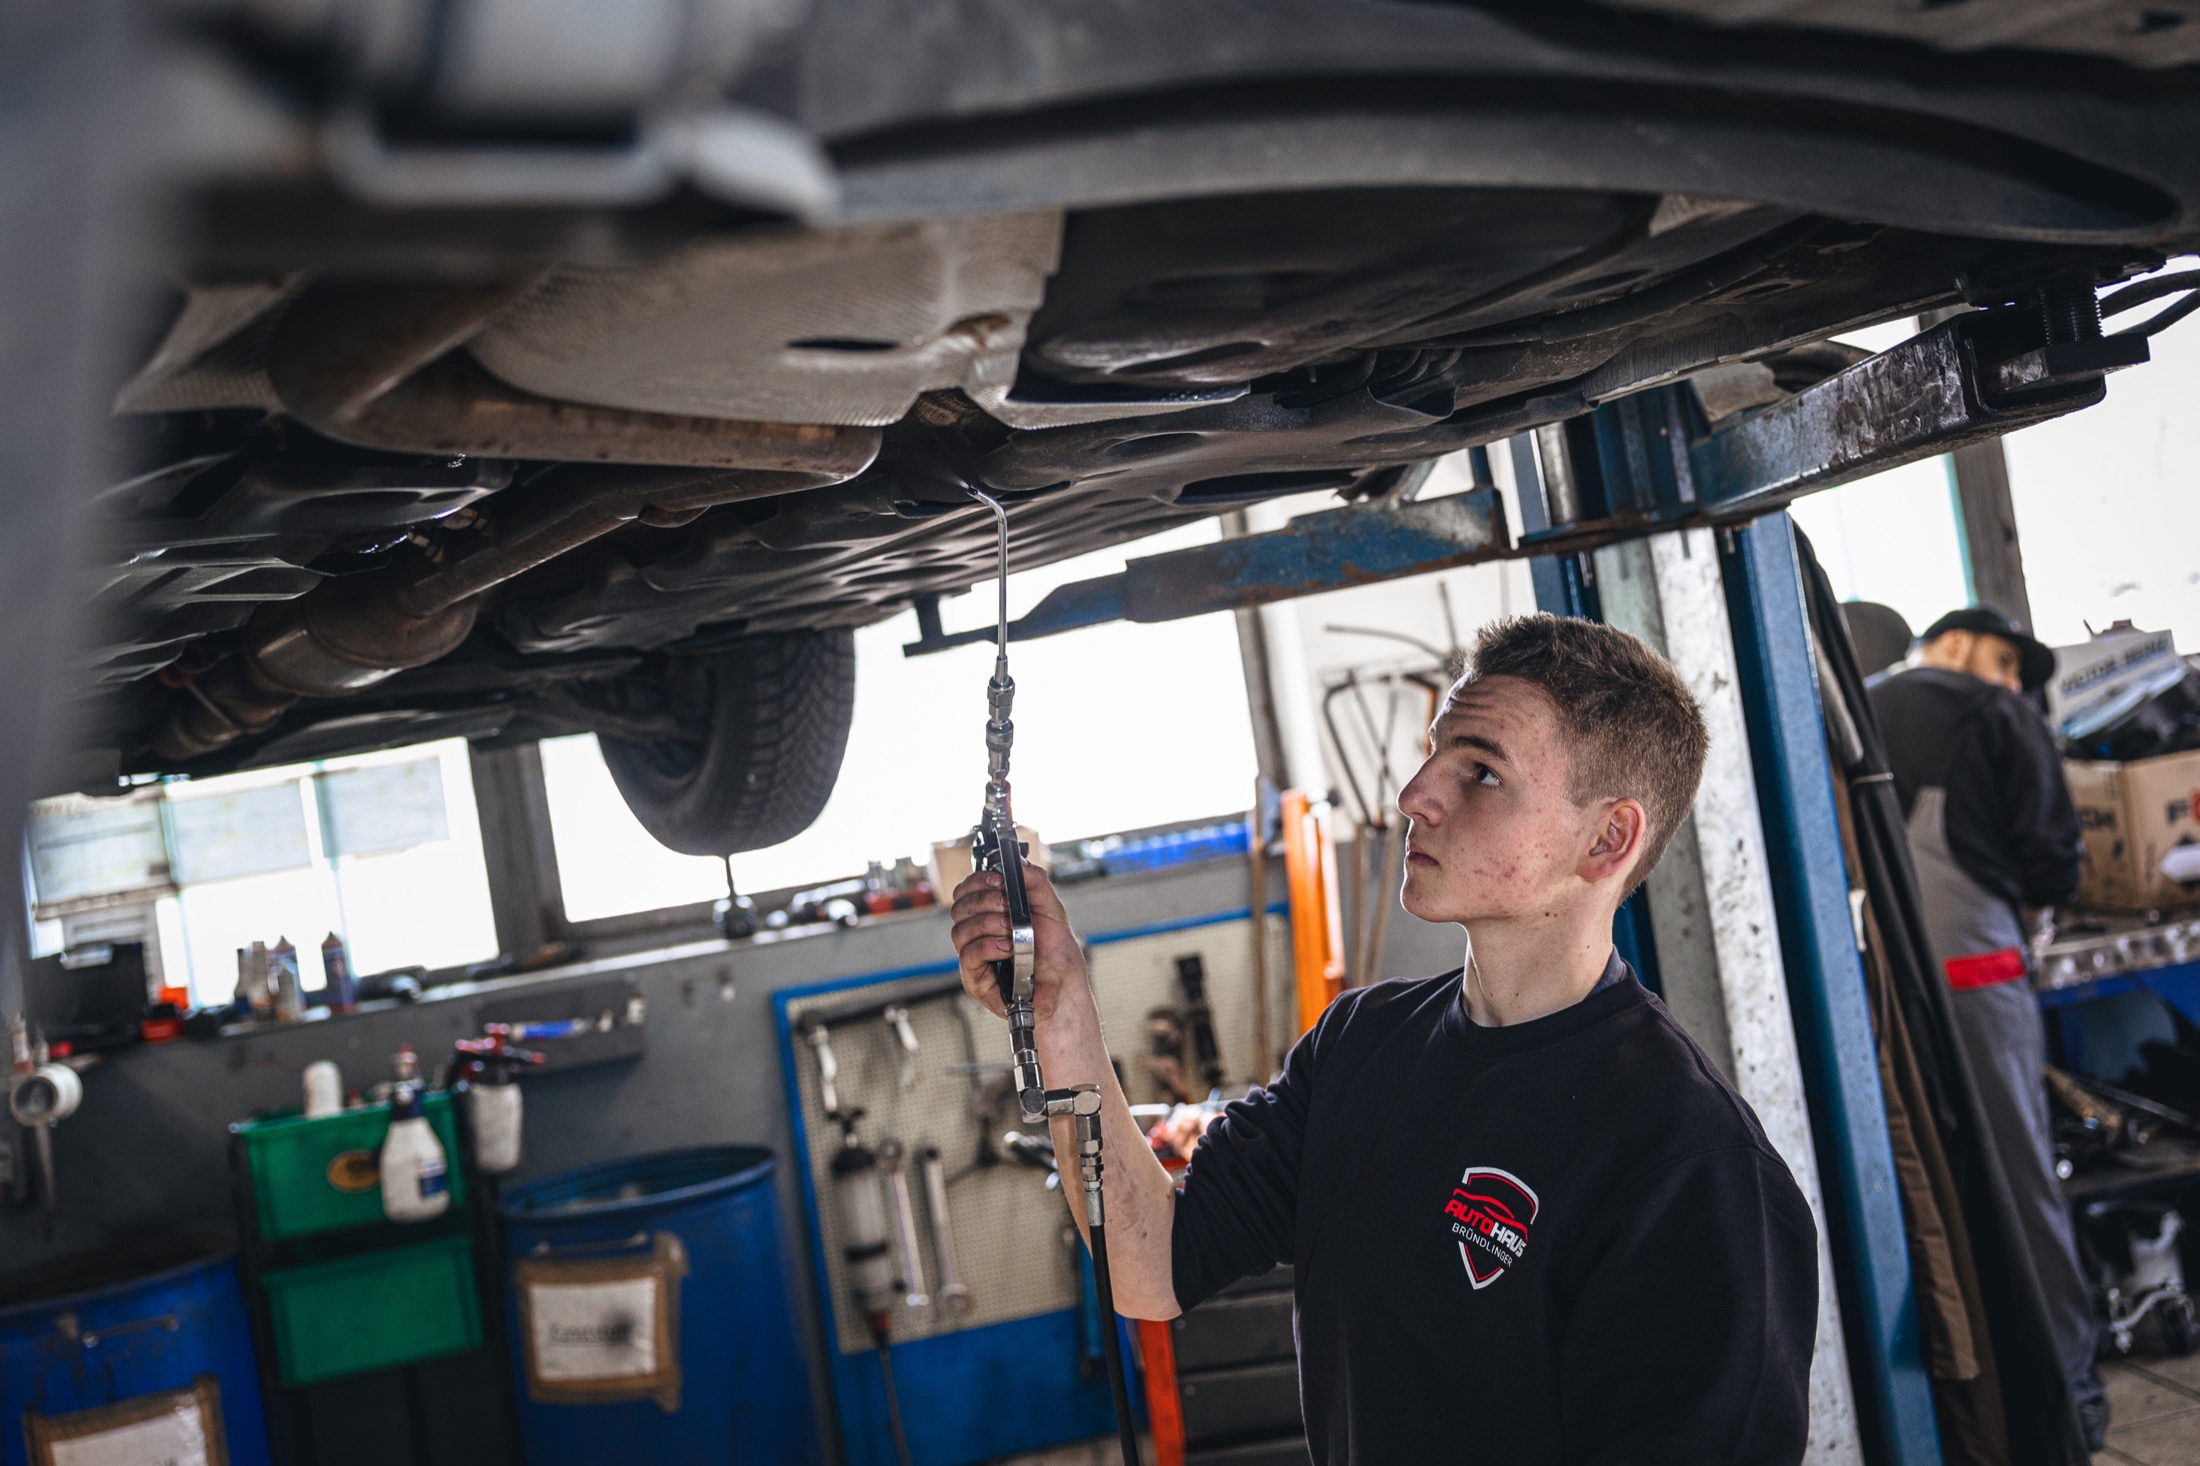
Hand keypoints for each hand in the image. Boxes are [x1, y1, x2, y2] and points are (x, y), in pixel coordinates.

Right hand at [950, 862, 1088, 1026]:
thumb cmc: (1057, 954)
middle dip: (985, 901)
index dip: (977, 881)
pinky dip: (988, 947)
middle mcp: (980, 934)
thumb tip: (1017, 861)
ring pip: (960, 931)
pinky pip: (968, 955)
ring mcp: (975, 957)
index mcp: (992, 914)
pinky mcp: (976, 979)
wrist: (1065, 986)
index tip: (998, 880)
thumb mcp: (1051, 908)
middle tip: (1008, 906)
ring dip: (988, 924)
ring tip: (1012, 931)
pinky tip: (1007, 949)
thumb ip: (1034, 881)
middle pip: (959, 908)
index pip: (966, 891)